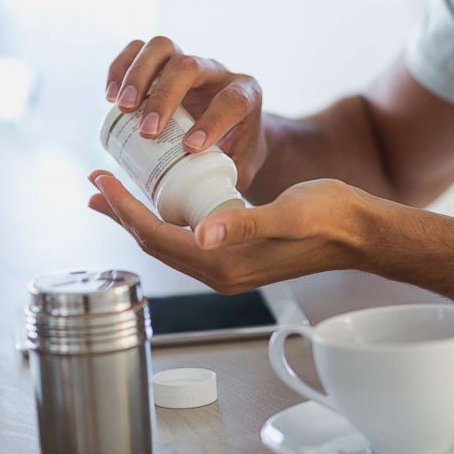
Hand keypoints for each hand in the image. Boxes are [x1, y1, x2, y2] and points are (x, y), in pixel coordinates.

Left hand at [87, 170, 374, 293]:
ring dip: (138, 216)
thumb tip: (203, 234)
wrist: (358, 232)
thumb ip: (245, 224)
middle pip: (154, 242)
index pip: (157, 236)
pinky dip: (163, 219)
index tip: (100, 181)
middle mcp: (219, 271)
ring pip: (167, 241)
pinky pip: (185, 239)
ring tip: (113, 195)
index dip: (124, 209)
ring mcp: (226, 266)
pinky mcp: (235, 256)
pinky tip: (159, 202)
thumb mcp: (288, 213)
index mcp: (225, 264)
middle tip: (95, 185)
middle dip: (121, 213)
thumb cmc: (329, 218)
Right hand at [105, 36, 266, 190]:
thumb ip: (228, 184)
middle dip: (164, 97)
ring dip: (138, 75)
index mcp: (245, 95)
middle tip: (147, 131)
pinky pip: (139, 49)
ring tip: (122, 108)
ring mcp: (188, 62)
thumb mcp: (242, 170)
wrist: (232, 130)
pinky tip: (109, 95)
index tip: (189, 148)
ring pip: (162, 48)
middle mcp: (217, 72)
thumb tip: (206, 212)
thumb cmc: (236, 154)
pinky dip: (120, 66)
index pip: (231, 100)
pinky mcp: (162, 62)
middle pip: (189, 66)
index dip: (211, 121)